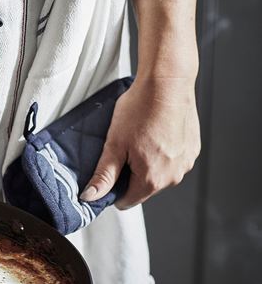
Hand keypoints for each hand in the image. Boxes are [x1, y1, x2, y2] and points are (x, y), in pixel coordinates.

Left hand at [80, 75, 200, 208]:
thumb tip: (90, 197)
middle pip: (143, 189)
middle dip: (130, 175)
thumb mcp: (115, 144)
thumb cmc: (141, 109)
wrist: (168, 81)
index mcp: (152, 180)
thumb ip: (104, 175)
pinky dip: (162, 154)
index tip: (110, 170)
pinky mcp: (193, 150)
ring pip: (158, 175)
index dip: (113, 189)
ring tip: (141, 139)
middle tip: (125, 148)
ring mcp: (186, 163)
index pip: (127, 201)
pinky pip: (172, 162)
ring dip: (147, 164)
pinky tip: (155, 134)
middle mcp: (173, 177)